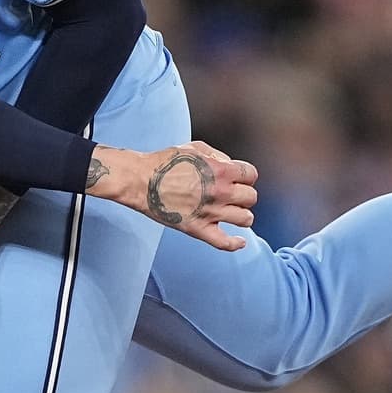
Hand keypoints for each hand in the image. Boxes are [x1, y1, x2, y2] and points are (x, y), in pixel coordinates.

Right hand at [85, 142, 258, 250]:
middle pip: (251, 197)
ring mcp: (210, 213)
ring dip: (242, 215)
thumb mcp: (194, 148)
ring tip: (234, 214)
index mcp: (221, 171)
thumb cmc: (163, 163)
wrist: (140, 180)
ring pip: (245, 219)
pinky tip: (239, 241)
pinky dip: (235, 244)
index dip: (246, 176)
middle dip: (244, 194)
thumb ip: (217, 156)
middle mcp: (220, 192)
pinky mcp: (198, 229)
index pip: (251, 175)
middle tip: (234, 195)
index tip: (239, 179)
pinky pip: (224, 243)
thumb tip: (229, 166)